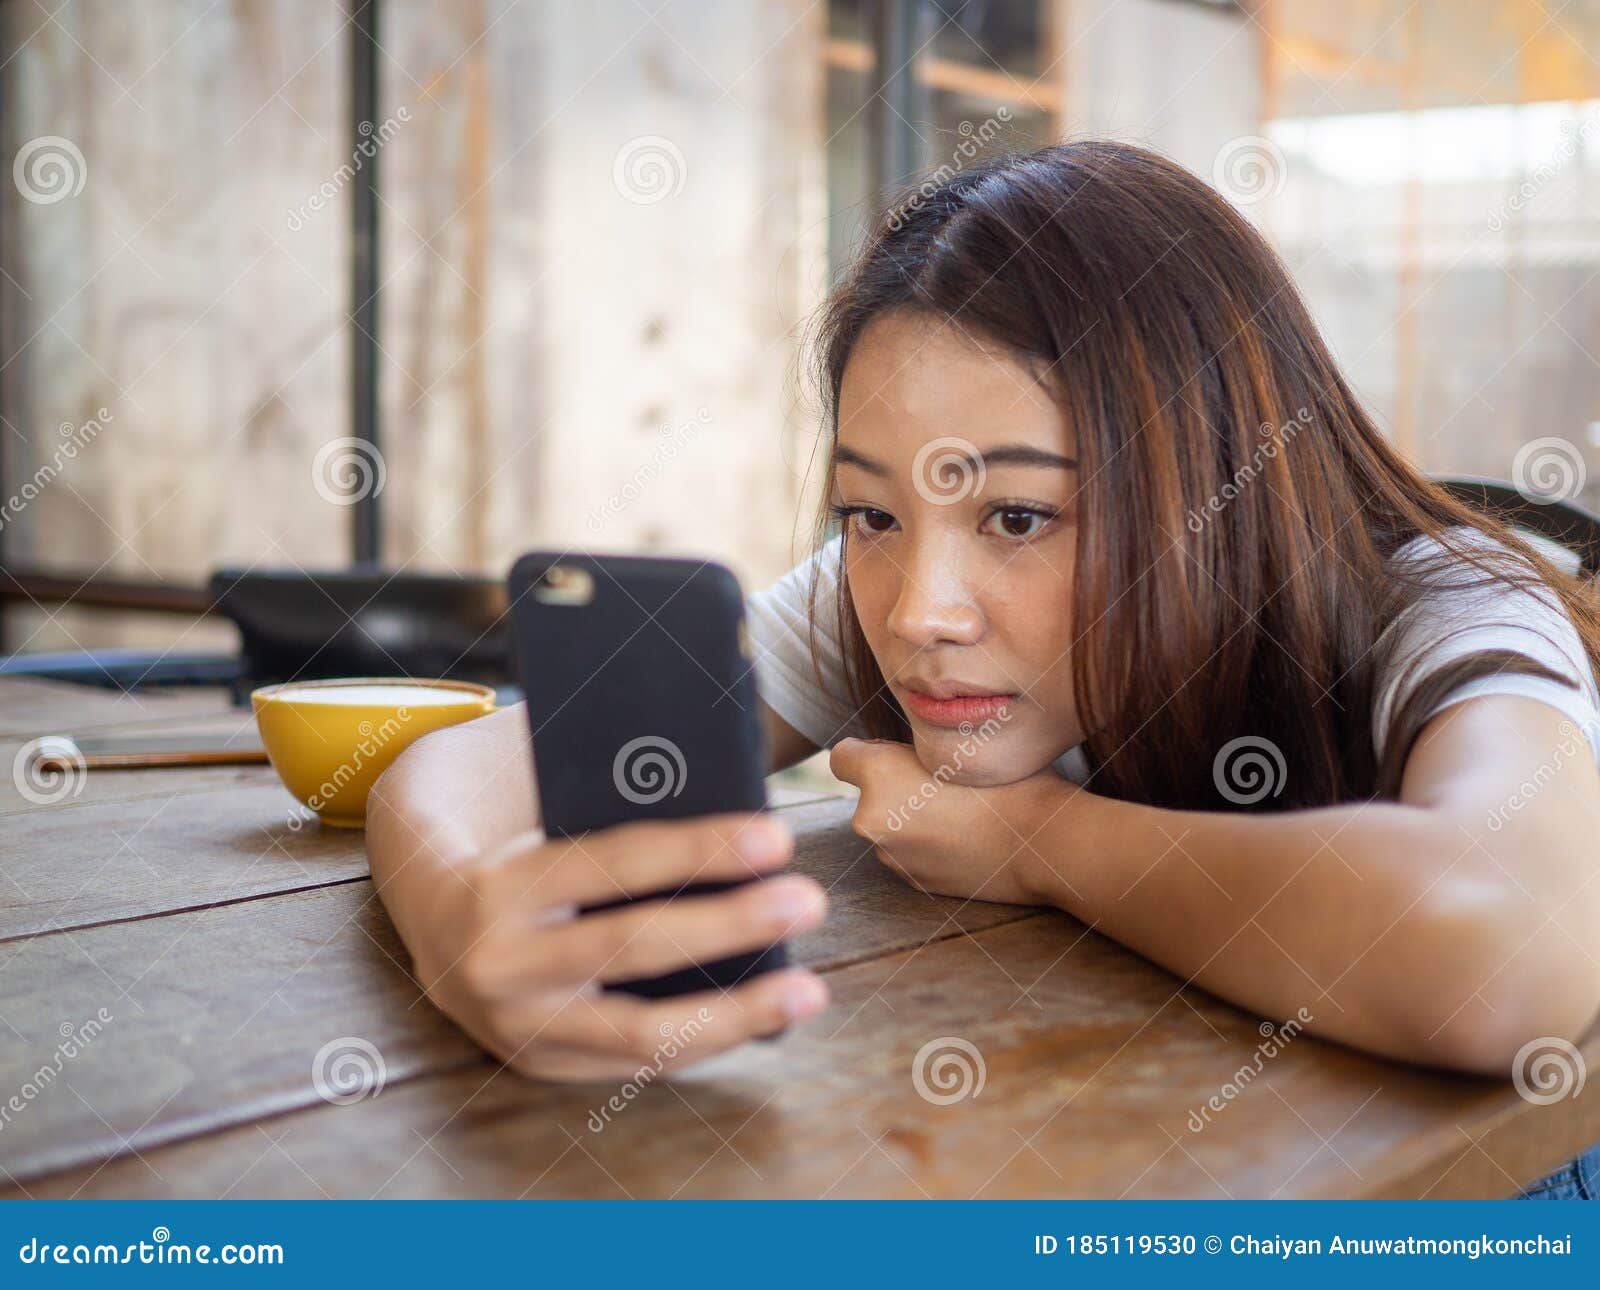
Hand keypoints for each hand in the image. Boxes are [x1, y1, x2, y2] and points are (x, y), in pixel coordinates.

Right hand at [394, 812, 829, 1080]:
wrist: (426, 913)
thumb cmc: (516, 843)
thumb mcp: (544, 811)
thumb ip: (614, 804)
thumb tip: (728, 788)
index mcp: (499, 884)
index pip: (615, 863)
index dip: (701, 850)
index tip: (776, 836)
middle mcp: (501, 964)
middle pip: (633, 946)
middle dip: (731, 924)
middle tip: (809, 900)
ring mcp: (519, 1027)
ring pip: (641, 1032)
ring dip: (736, 1012)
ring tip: (810, 990)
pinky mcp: (541, 1063)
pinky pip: (638, 1062)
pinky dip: (706, 1041)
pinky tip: (765, 1018)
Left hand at [828, 737, 1063, 904]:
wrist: (1043, 845)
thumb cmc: (1009, 784)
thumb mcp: (955, 743)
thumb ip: (910, 748)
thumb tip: (891, 754)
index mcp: (878, 777)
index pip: (843, 756)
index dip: (869, 751)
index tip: (898, 753)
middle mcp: (871, 821)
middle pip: (869, 791)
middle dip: (892, 784)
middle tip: (942, 780)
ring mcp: (891, 857)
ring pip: (888, 822)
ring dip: (908, 816)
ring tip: (959, 809)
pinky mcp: (913, 882)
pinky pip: (908, 851)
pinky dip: (926, 843)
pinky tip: (963, 837)